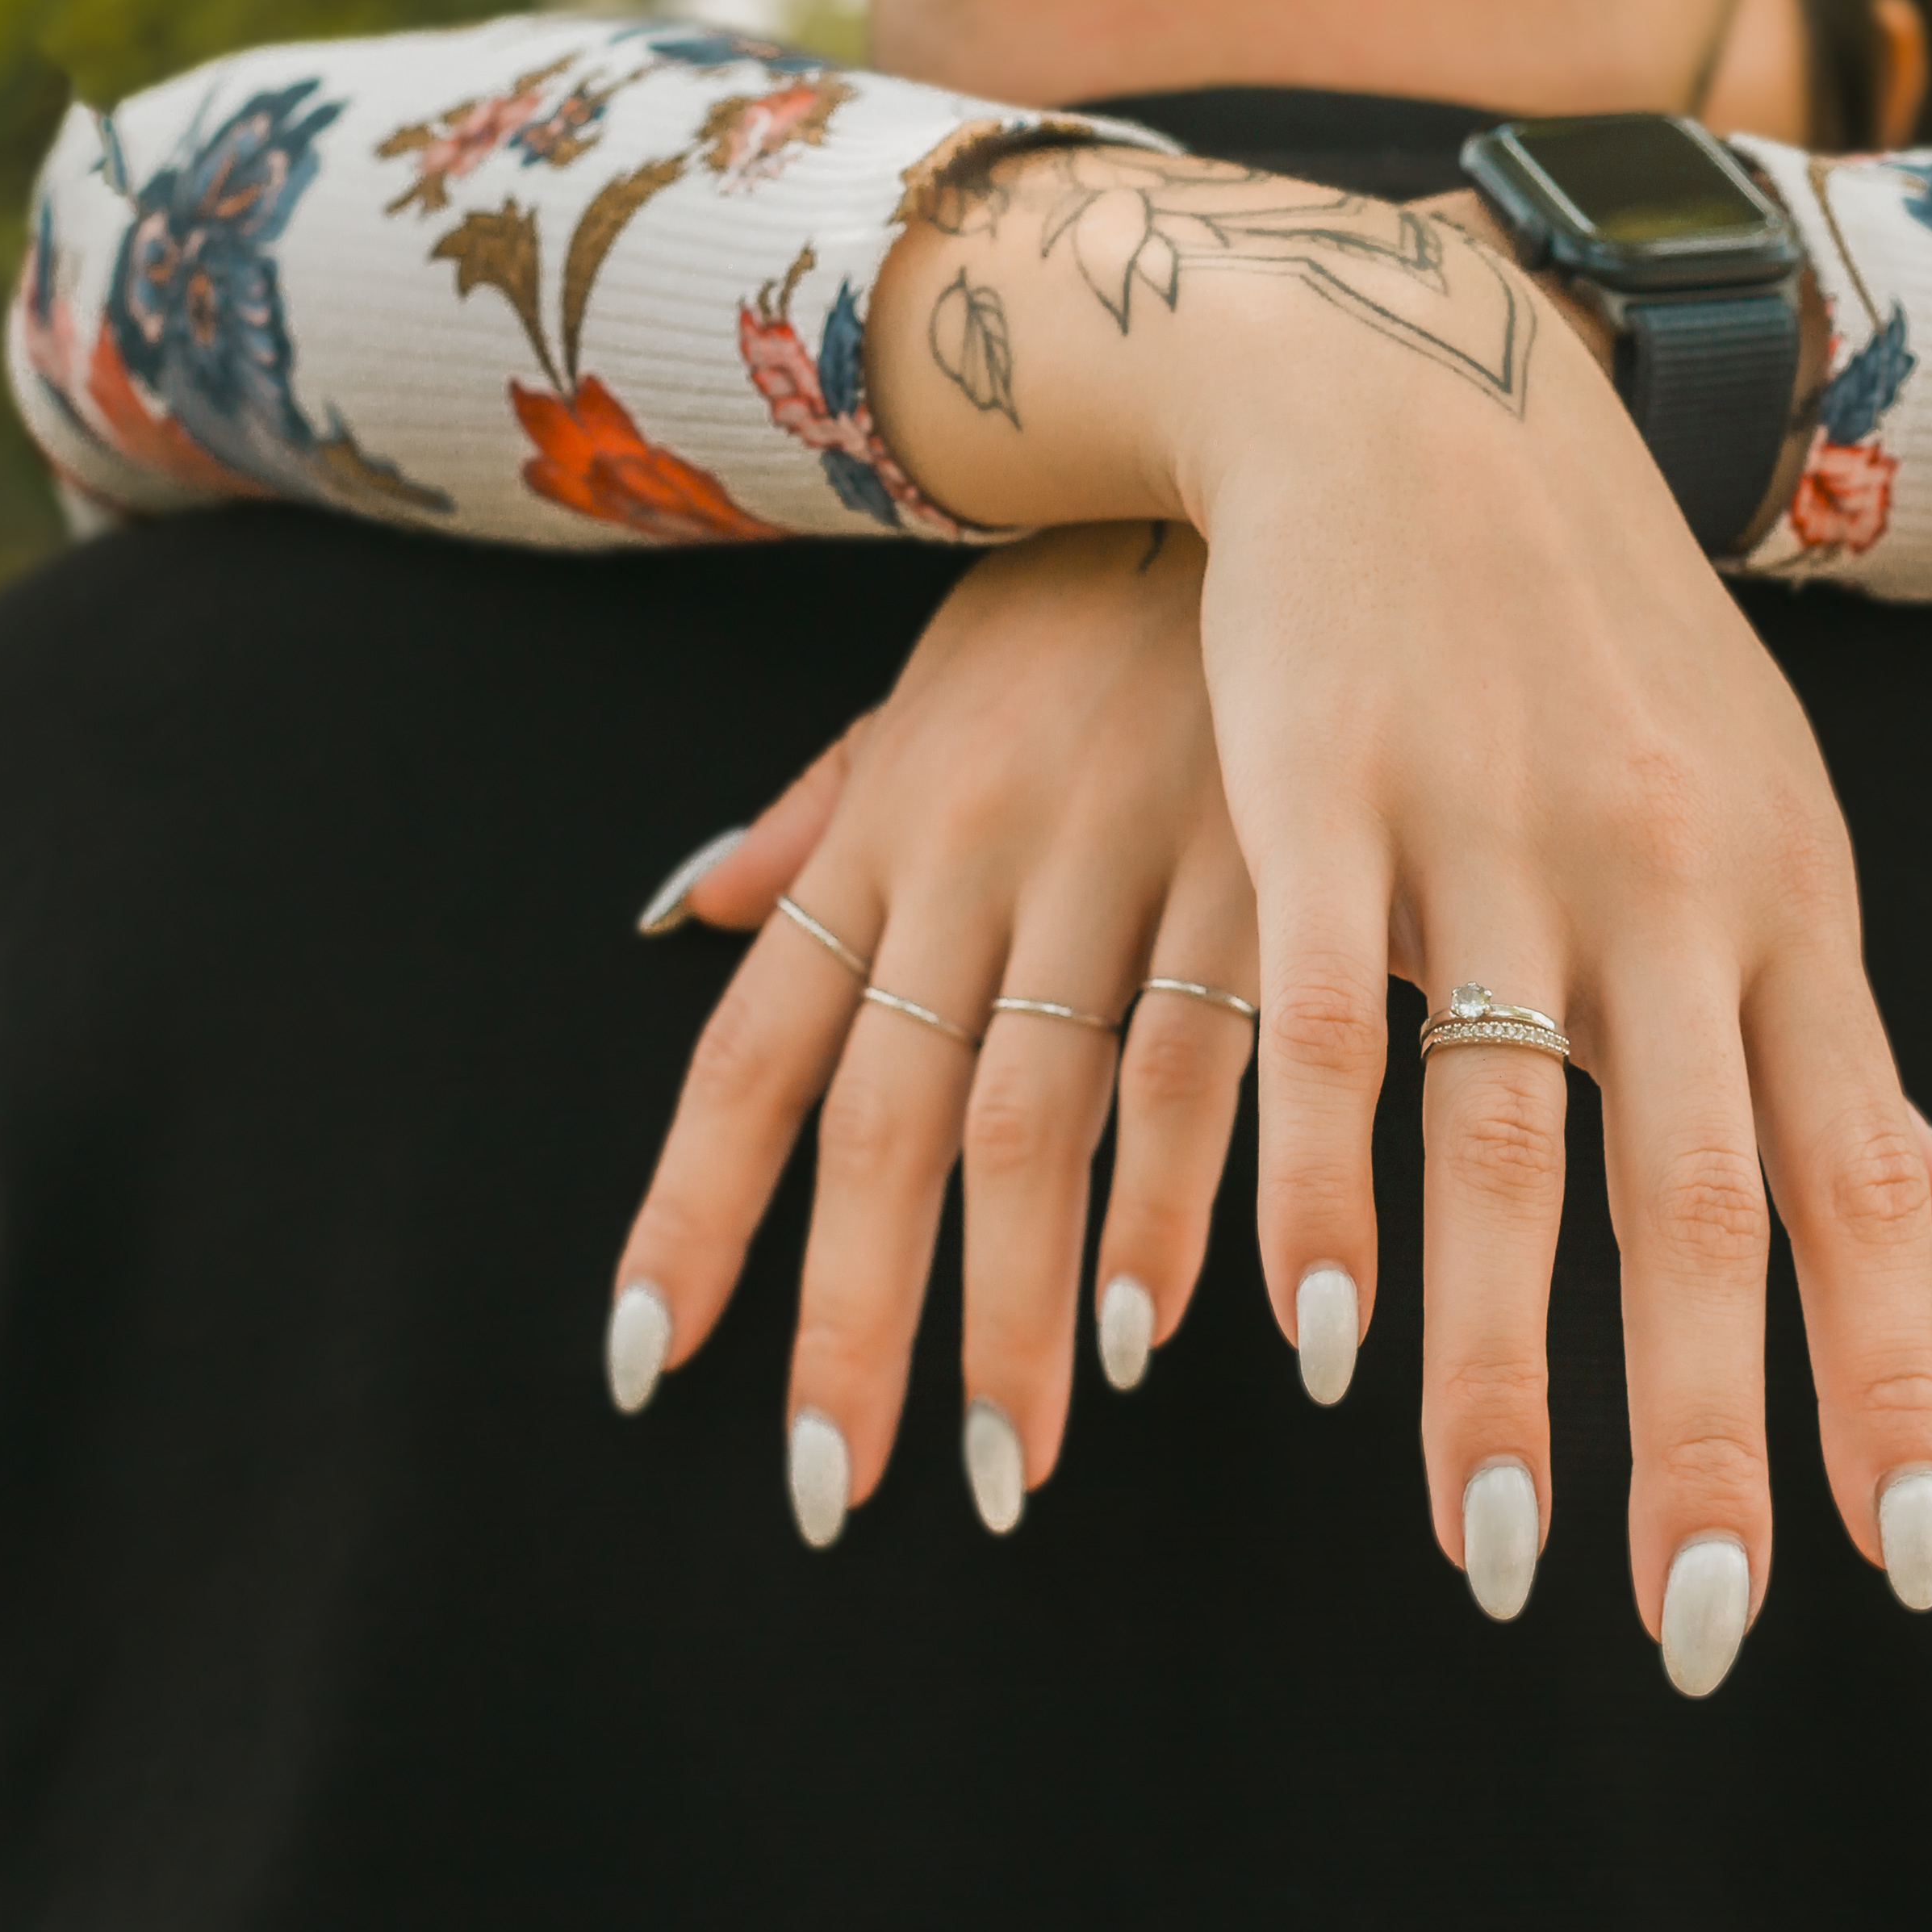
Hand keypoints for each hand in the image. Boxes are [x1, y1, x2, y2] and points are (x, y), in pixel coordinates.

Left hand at [609, 523, 1256, 1538]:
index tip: (649, 1362)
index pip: (759, 1053)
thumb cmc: (1093, 598)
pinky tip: (1159, 1320)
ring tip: (1008, 1458)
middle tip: (839, 1485)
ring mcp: (1126, 870)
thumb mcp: (927, 689)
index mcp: (889, 828)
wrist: (1281, 446)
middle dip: (858, 1321)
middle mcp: (982, 863)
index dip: (695, 1215)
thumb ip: (820, 816)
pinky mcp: (1266, 876)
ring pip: (1044, 1119)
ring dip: (1021, 1304)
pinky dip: (1182, 1199)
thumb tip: (687, 916)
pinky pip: (1207, 1060)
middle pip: (892, 1125)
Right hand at [837, 141, 1931, 1691]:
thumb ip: (1839, 1033)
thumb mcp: (1774, 820)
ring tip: (1491, 1553)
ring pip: (1510, 1141)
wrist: (1432, 398)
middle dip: (1705, 1425)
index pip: (1858, 1179)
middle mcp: (1669, 884)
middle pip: (1699, 1197)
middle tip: (1691, 1633)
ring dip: (1499, 1364)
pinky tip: (1312, 1343)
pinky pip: (1328, 1024)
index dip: (1887, 1373)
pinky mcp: (1325, 795)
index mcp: (1787, 906)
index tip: (1903, 1563)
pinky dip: (1325, 1191)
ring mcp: (1495, 838)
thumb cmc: (1617, 652)